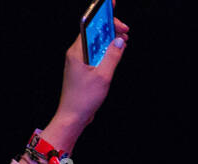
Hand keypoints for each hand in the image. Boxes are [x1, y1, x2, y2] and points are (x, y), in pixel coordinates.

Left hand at [44, 5, 129, 149]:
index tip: (111, 5)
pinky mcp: (82, 69)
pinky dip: (106, 51)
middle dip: (110, 28)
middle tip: (125, 32)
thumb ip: (113, 55)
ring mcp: (78, 61)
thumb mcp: (103, 76)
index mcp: (77, 52)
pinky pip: (95, 53)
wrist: (72, 117)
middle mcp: (76, 54)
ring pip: (95, 43)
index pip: (89, 26)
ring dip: (110, 40)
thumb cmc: (83, 99)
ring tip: (123, 41)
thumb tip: (120, 40)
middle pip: (94, 32)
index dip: (101, 15)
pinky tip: (115, 52)